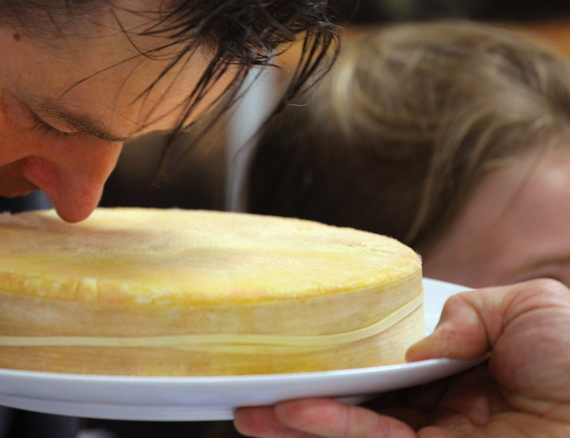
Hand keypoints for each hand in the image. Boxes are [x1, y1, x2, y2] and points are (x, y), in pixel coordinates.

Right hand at [233, 279, 569, 436]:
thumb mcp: (530, 307)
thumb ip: (469, 311)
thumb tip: (420, 348)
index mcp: (466, 372)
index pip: (394, 365)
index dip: (351, 357)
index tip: (310, 346)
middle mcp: (444, 411)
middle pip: (361, 400)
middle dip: (307, 396)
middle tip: (257, 389)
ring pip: (353, 428)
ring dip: (298, 421)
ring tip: (249, 412)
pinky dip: (329, 427)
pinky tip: (291, 415)